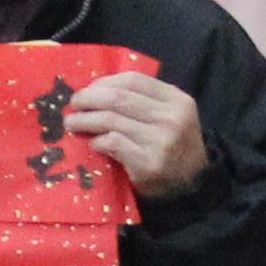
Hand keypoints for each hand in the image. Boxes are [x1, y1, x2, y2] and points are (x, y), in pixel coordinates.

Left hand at [64, 71, 213, 203]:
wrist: (194, 186)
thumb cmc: (174, 148)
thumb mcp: (170, 117)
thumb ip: (144, 102)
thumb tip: (96, 91)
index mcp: (176, 100)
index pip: (133, 80)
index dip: (104, 82)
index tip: (87, 90)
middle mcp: (171, 117)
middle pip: (118, 98)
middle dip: (89, 98)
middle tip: (73, 104)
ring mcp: (161, 140)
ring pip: (111, 119)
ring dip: (85, 120)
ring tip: (71, 123)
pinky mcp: (149, 163)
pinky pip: (113, 143)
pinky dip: (98, 141)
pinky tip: (92, 143)